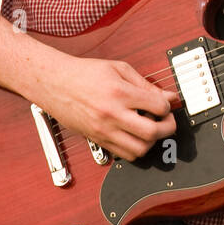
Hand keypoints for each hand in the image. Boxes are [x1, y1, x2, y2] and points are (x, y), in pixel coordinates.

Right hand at [34, 54, 180, 160]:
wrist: (54, 83)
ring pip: (139, 150)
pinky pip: (123, 155)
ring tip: (150, 128)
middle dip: (167, 128)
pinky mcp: (97, 140)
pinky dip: (135, 149)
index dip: (168, 106)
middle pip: (152, 133)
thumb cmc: (85, 73)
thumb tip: (168, 96)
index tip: (166, 104)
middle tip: (167, 120)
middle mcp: (112, 115)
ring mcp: (103, 130)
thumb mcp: (119, 69)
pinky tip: (135, 135)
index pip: (158, 107)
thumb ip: (146, 84)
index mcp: (120, 93)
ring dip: (152, 142)